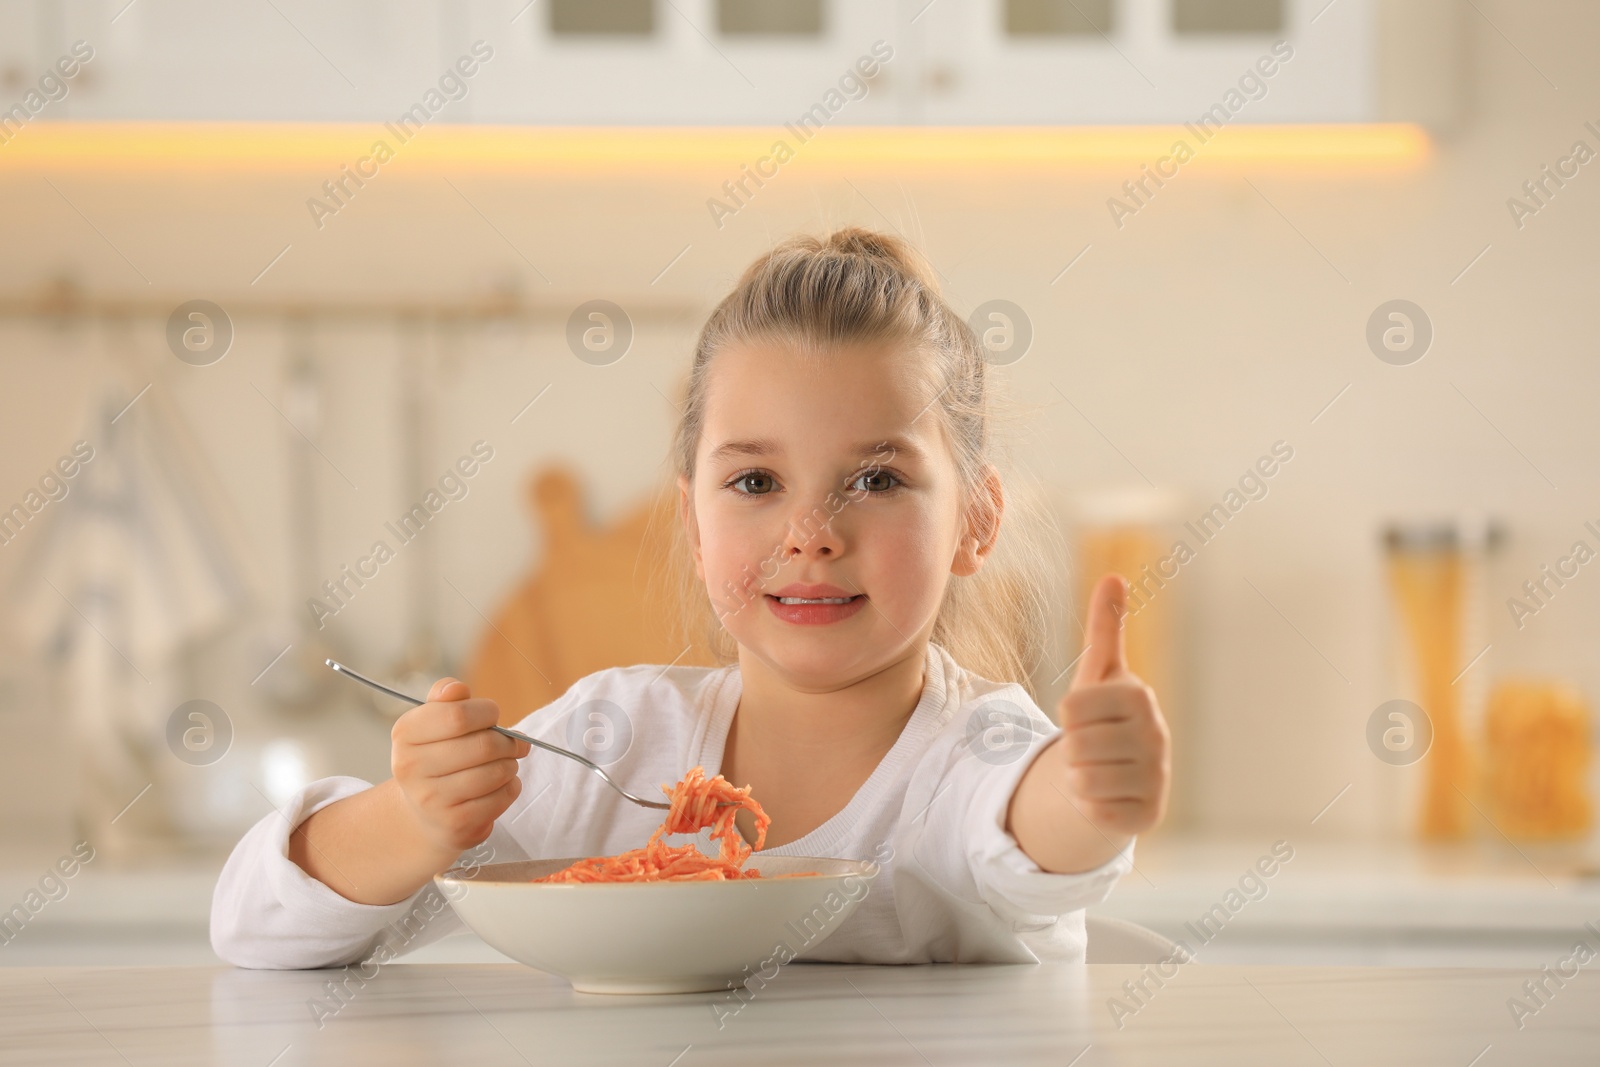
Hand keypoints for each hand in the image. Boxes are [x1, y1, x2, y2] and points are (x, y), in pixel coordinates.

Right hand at [390, 677, 530, 856]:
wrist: (422, 813)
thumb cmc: (436, 756)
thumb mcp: (432, 722)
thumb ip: (446, 698)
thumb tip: (457, 689)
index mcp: (405, 734)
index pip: (458, 715)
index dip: (486, 712)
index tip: (493, 715)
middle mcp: (412, 768)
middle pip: (484, 745)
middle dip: (508, 741)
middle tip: (513, 742)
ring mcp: (433, 800)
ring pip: (497, 772)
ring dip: (510, 764)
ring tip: (504, 763)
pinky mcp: (456, 824)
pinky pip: (503, 797)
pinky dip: (510, 787)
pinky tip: (499, 785)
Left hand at [1056, 574, 1170, 835]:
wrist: (1119, 775)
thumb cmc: (1102, 718)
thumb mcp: (1098, 674)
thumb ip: (1105, 627)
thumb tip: (1113, 576)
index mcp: (1140, 697)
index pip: (1070, 710)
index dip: (1067, 716)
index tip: (1087, 717)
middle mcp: (1157, 736)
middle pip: (1074, 746)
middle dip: (1070, 750)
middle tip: (1090, 748)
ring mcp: (1157, 778)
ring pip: (1081, 781)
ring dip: (1077, 778)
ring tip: (1096, 770)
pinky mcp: (1149, 816)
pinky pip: (1093, 812)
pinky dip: (1088, 807)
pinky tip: (1106, 796)